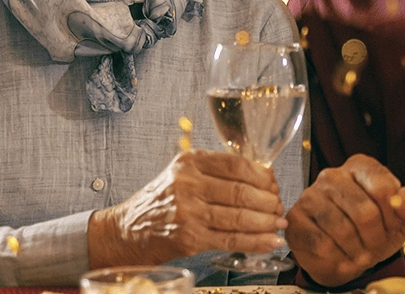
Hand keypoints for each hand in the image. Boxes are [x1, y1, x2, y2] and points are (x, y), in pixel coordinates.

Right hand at [87, 150, 286, 268]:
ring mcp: (188, 212)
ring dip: (266, 223)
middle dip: (269, 201)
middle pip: (242, 191)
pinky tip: (270, 241)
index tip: (274, 184)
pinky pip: (232, 239)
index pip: (237, 164)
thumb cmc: (160, 203)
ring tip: (278, 224)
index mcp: (189, 162)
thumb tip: (262, 177)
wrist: (126, 232)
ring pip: (240, 216)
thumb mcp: (181, 175)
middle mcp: (188, 184)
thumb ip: (215, 172)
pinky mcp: (189, 238)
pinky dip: (256, 242)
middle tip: (279, 206)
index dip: (263, 176)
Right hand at [284, 154, 404, 285]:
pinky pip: (322, 244)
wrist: (346, 256)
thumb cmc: (376, 230)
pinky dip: (338, 258)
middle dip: (375, 238)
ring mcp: (310, 196)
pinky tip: (342, 257)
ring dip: (357, 251)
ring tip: (359, 253)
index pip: (384, 188)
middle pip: (365, 212)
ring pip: (342, 230)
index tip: (392, 226)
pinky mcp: (296, 220)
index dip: (394, 216)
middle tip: (374, 246)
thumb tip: (403, 203)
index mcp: (361, 166)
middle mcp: (333, 175)